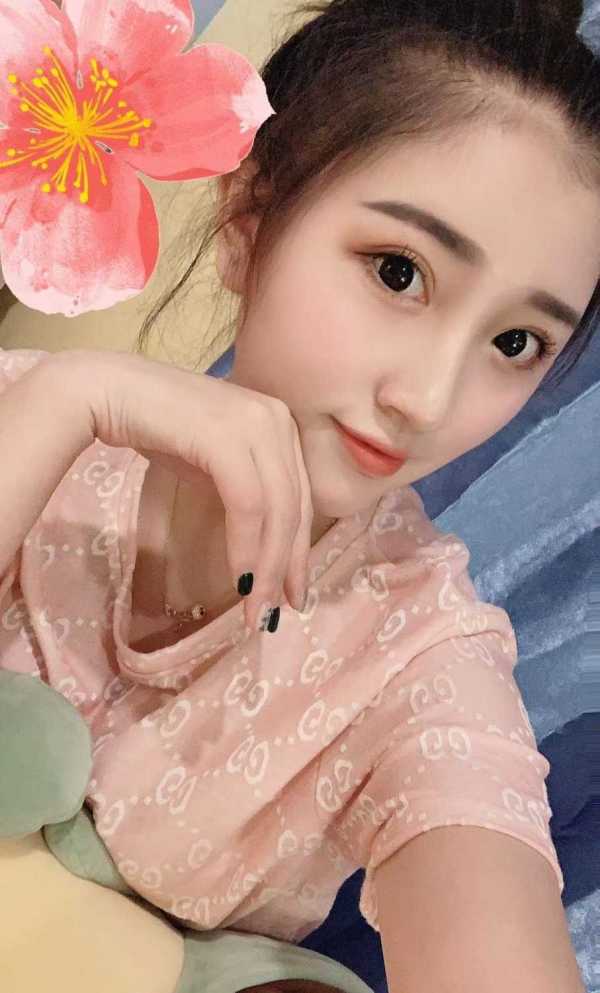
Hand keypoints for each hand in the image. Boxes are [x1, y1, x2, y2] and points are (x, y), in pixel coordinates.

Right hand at [50, 349, 313, 632]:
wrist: (107, 392)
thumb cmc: (156, 427)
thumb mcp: (214, 461)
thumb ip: (246, 490)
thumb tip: (265, 547)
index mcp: (280, 424)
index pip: (300, 497)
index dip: (298, 551)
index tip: (290, 593)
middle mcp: (277, 418)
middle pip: (295, 507)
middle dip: (287, 567)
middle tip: (276, 614)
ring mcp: (256, 423)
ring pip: (277, 510)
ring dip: (267, 567)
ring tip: (256, 610)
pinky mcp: (227, 435)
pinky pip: (248, 504)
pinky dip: (245, 546)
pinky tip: (238, 578)